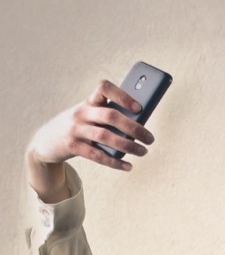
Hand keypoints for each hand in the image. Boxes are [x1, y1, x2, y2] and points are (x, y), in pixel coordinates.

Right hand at [28, 80, 153, 171]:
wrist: (45, 142)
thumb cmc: (78, 127)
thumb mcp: (89, 117)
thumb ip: (109, 119)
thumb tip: (140, 127)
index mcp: (88, 102)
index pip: (104, 88)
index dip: (122, 95)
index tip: (139, 108)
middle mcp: (81, 113)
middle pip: (110, 116)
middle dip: (134, 128)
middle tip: (150, 139)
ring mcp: (75, 129)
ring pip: (105, 136)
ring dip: (128, 146)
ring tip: (143, 152)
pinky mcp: (71, 146)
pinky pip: (97, 155)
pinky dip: (115, 162)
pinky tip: (128, 166)